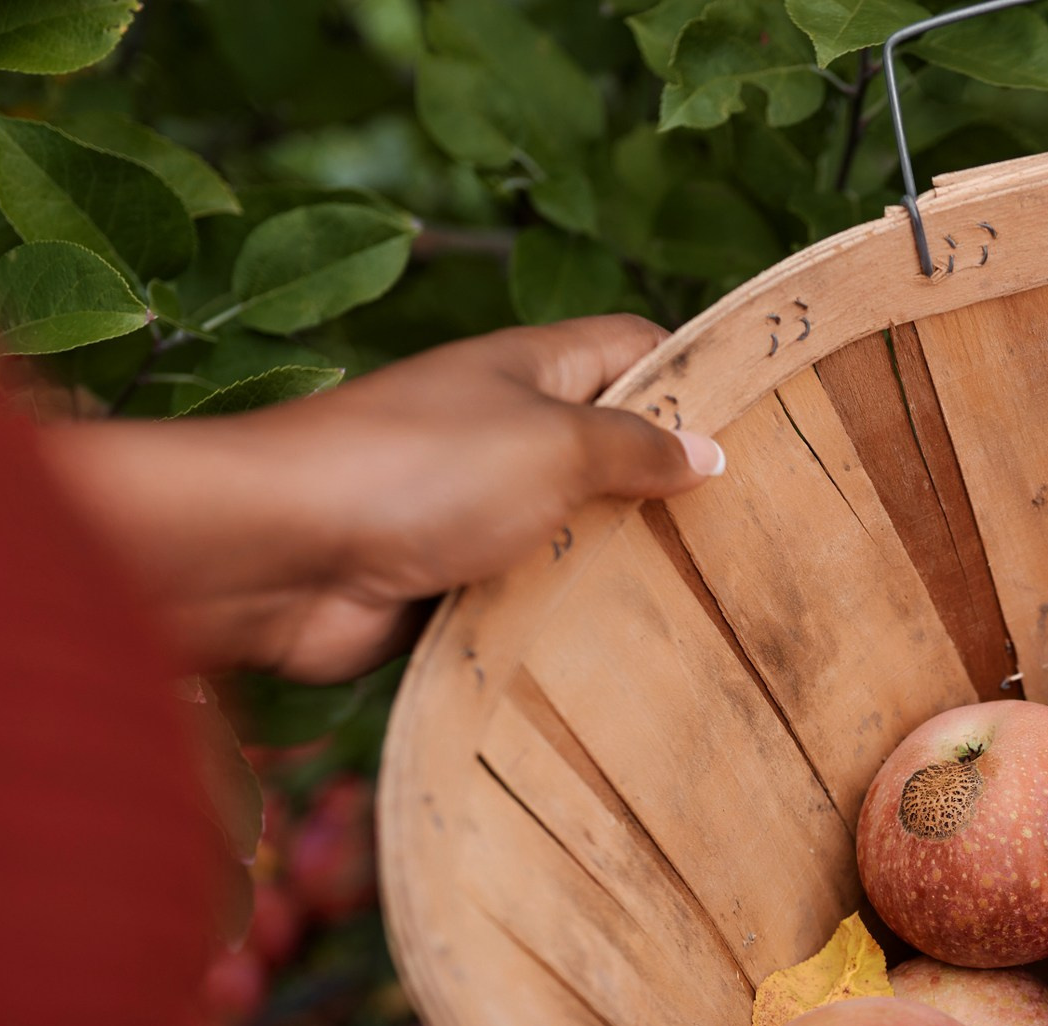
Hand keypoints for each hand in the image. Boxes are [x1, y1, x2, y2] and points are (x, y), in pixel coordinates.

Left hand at [40, 316, 720, 683]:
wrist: (276, 553)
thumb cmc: (415, 471)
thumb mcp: (555, 444)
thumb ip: (638, 450)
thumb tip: (710, 452)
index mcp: (532, 370)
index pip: (637, 349)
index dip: (700, 377)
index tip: (770, 428)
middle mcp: (506, 432)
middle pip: (612, 452)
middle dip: (672, 493)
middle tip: (761, 539)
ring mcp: (475, 511)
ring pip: (573, 538)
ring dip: (619, 571)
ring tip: (712, 606)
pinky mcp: (449, 584)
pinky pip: (528, 602)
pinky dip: (564, 625)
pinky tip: (625, 655)